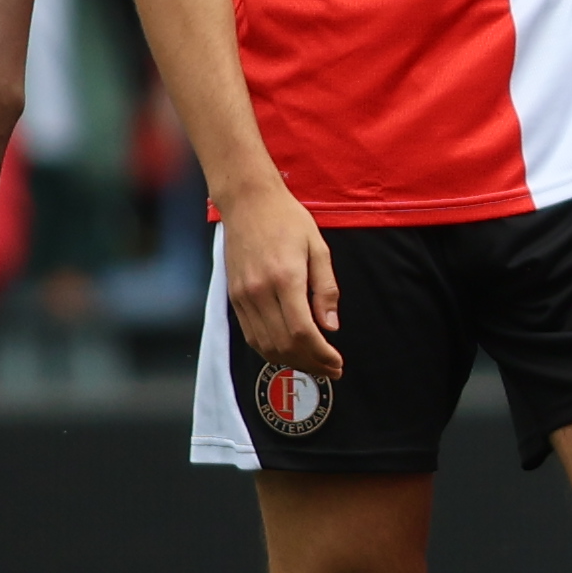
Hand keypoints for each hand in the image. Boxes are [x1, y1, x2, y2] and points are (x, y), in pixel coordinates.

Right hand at [222, 182, 343, 372]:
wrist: (248, 202)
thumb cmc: (288, 220)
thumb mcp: (318, 248)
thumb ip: (326, 289)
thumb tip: (331, 326)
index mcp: (285, 278)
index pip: (302, 331)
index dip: (321, 354)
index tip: (337, 362)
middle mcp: (259, 291)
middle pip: (283, 344)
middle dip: (310, 364)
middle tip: (331, 370)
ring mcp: (242, 296)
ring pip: (264, 345)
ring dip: (290, 362)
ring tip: (314, 365)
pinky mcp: (233, 297)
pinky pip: (250, 335)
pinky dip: (270, 350)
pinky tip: (289, 351)